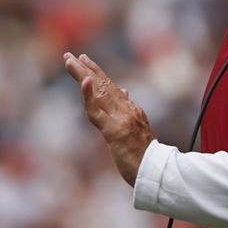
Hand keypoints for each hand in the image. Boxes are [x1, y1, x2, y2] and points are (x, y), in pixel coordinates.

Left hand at [63, 52, 154, 185]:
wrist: (158, 172)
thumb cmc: (146, 156)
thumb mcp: (139, 128)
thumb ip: (130, 109)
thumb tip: (124, 91)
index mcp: (131, 110)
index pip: (111, 86)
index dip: (97, 72)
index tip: (84, 60)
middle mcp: (126, 109)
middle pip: (103, 84)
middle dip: (85, 68)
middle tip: (70, 55)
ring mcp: (120, 118)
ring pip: (98, 91)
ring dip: (82, 75)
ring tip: (69, 61)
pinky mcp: (114, 130)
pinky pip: (97, 111)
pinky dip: (88, 95)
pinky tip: (84, 81)